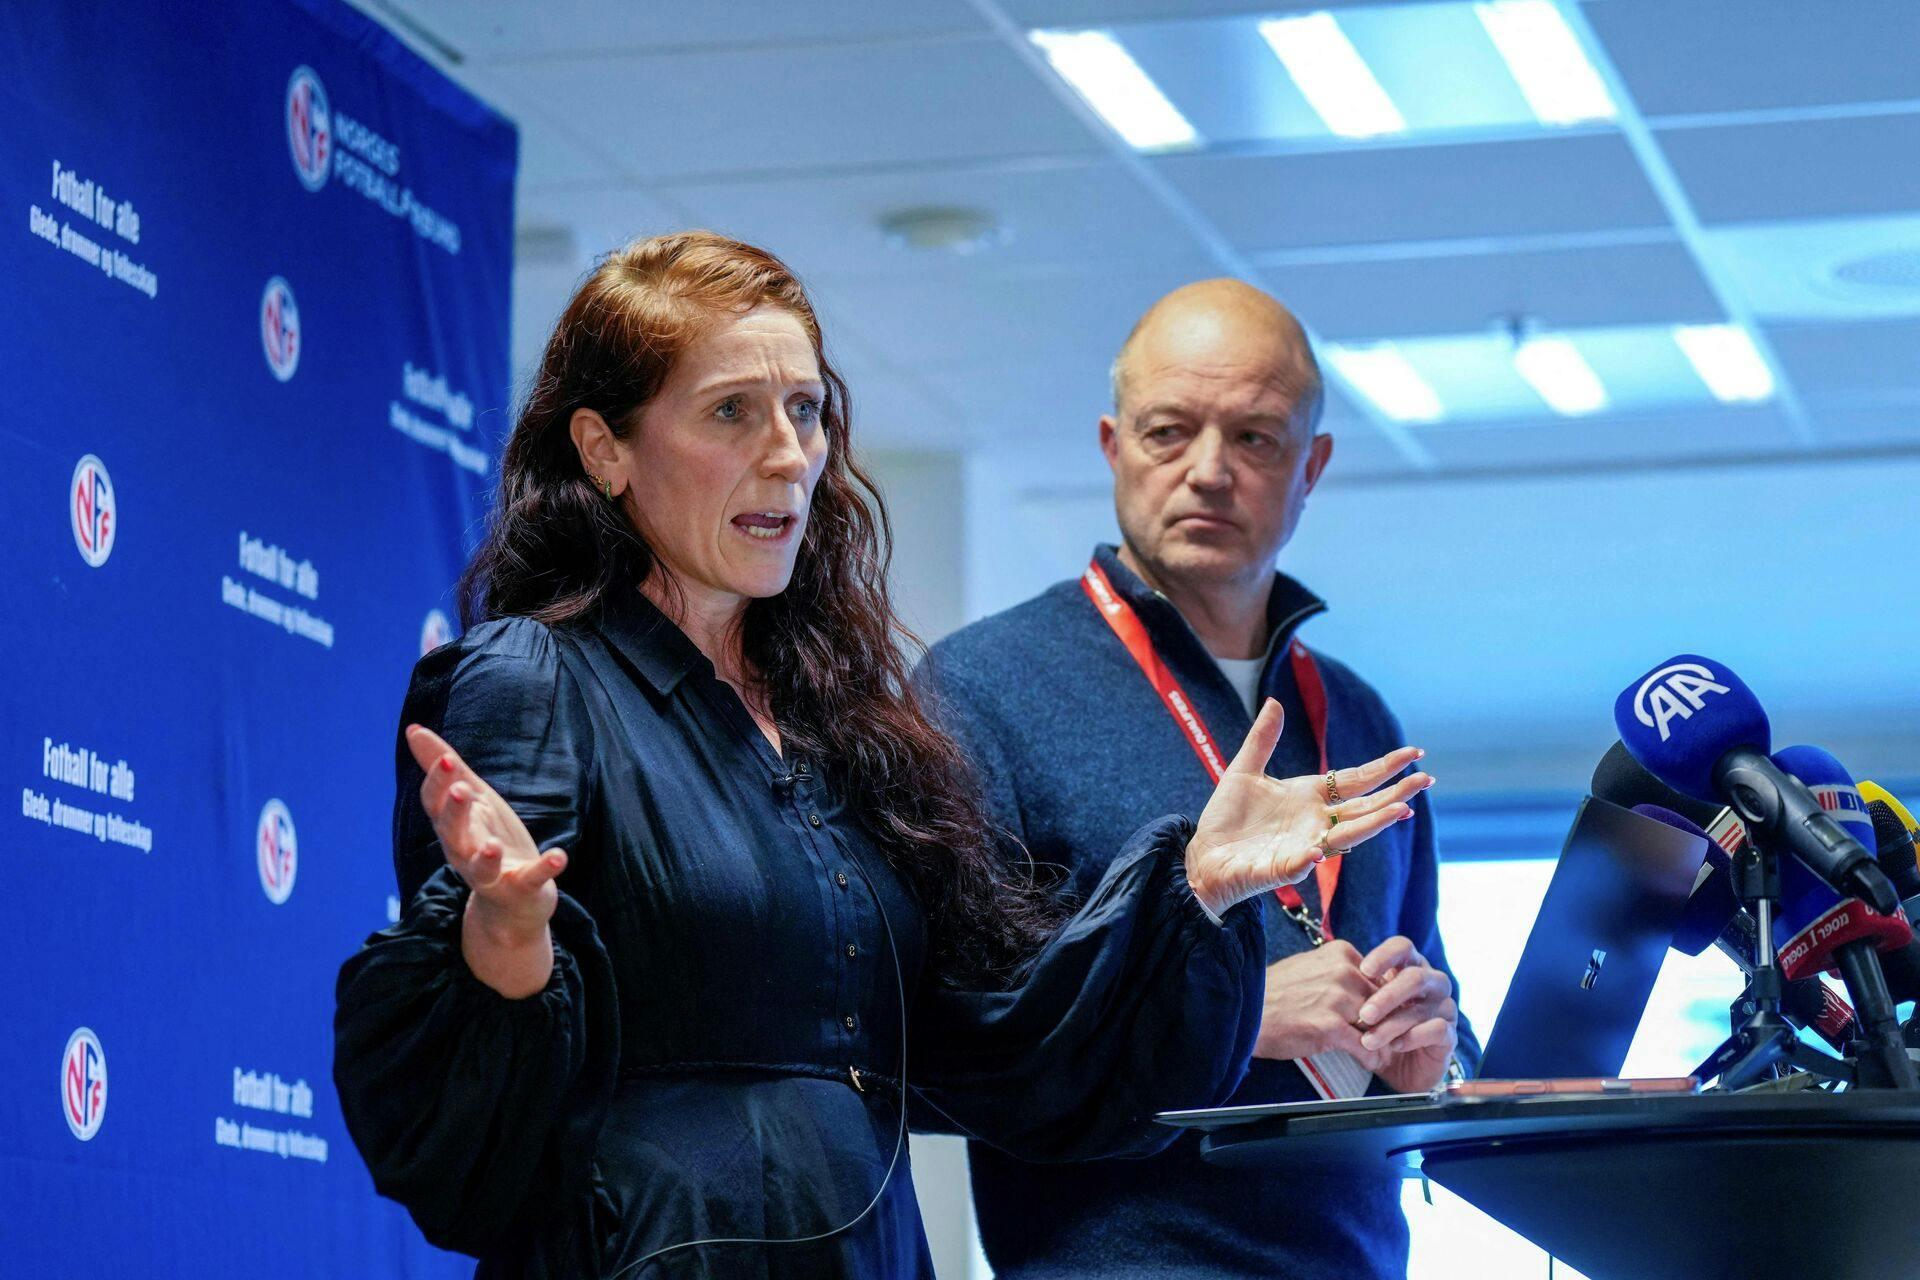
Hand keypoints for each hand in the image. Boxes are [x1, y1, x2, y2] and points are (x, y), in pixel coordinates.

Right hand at [405, 723, 567, 996]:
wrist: (514, 900)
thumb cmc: (486, 838)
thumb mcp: (471, 799)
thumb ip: (444, 768)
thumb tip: (413, 729)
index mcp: (453, 827)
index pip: (435, 804)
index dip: (438, 783)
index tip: (446, 759)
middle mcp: (464, 853)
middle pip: (452, 834)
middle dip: (455, 812)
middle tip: (461, 789)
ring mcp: (492, 875)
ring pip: (481, 868)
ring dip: (486, 856)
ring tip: (494, 844)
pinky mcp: (521, 888)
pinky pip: (531, 880)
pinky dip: (545, 869)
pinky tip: (559, 855)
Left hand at [1184, 699, 1432, 917]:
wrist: (1204, 854)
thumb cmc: (1227, 818)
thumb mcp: (1244, 770)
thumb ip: (1263, 739)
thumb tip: (1274, 702)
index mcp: (1310, 796)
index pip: (1357, 779)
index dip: (1385, 767)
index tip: (1415, 753)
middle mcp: (1315, 821)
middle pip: (1365, 807)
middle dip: (1396, 794)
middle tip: (1427, 780)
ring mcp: (1303, 846)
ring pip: (1347, 836)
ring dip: (1374, 824)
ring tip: (1401, 811)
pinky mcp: (1281, 868)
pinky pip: (1299, 864)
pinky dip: (1310, 857)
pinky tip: (1318, 849)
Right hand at [1253, 941, 1377, 1061]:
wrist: (1245, 1011)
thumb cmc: (1274, 993)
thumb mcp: (1310, 968)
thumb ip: (1339, 973)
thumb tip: (1364, 986)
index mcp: (1340, 953)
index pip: (1378, 977)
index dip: (1382, 999)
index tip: (1383, 1014)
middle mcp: (1343, 971)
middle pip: (1382, 1000)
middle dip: (1385, 1021)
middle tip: (1387, 1038)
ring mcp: (1337, 998)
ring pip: (1378, 1024)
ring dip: (1381, 1042)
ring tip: (1381, 1052)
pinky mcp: (1330, 1026)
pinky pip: (1365, 1046)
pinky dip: (1372, 1057)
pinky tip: (1370, 1063)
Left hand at [1353, 936, 1458, 1093]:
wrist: (1399, 1068)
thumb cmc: (1378, 1026)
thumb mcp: (1365, 1007)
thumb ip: (1358, 991)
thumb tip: (1334, 978)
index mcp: (1410, 966)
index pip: (1402, 947)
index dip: (1385, 955)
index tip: (1363, 970)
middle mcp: (1431, 983)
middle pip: (1415, 977)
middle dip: (1387, 996)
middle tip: (1365, 1014)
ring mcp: (1444, 1008)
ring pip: (1423, 1007)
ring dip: (1392, 1024)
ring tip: (1368, 1040)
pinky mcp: (1450, 1035)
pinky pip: (1436, 1029)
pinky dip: (1412, 1037)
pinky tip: (1395, 1046)